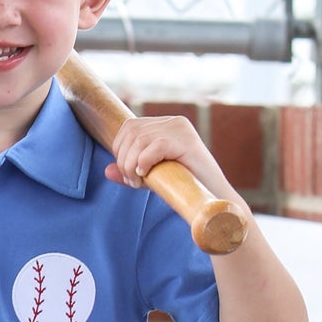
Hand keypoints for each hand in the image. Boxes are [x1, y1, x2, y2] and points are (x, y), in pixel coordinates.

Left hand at [105, 113, 248, 227]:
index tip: (129, 174)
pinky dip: (144, 163)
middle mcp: (174, 122)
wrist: (215, 199)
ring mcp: (182, 129)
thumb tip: (106, 170)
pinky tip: (146, 176)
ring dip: (131, 164)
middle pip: (131, 131)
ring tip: (139, 182)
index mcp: (166, 125)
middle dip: (124, 159)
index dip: (120, 150)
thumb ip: (131, 171)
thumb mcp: (153, 178)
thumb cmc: (186, 188)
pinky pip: (154, 146)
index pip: (129, 127)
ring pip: (139, 139)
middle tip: (133, 182)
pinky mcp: (187, 141)